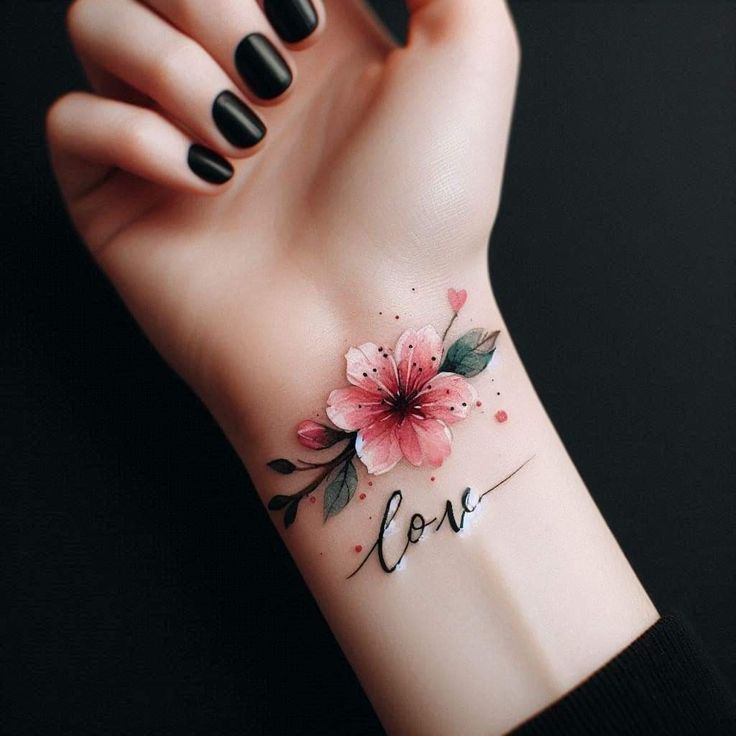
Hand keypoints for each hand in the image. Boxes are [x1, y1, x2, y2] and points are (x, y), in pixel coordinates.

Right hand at [47, 0, 518, 453]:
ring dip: (167, 59)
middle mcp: (235, 81)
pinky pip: (70, 119)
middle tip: (274, 69)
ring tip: (240, 132)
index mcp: (306, 39)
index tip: (305, 21)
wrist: (374, 330)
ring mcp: (174, 137)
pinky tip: (204, 178)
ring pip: (96, 21)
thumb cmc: (428, 206)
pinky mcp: (125, 199)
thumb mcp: (470, 55)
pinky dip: (129, 132)